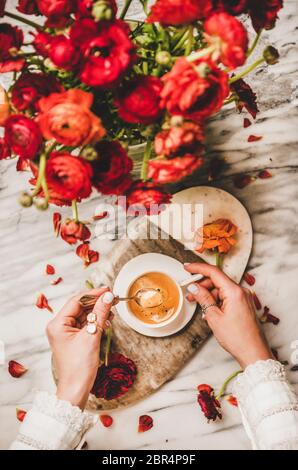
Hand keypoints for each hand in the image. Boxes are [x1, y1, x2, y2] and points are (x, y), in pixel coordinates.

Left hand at [46, 287, 113, 409]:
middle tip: (113, 299)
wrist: (76, 390)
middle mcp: (59, 326)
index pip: (77, 301)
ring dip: (98, 312)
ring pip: (84, 314)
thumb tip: (108, 297)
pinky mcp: (73, 338)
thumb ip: (100, 314)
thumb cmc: (79, 367)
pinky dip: (96, 321)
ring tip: (112, 311)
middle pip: (80, 306)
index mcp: (58, 324)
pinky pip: (85, 324)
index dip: (93, 294)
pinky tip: (106, 321)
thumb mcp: (92, 336)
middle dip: (97, 302)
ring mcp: (65, 332)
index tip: (108, 290)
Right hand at [184, 263, 273, 368]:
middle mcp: (241, 291)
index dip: (198, 268)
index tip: (187, 267)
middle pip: (217, 280)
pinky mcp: (243, 305)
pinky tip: (208, 310)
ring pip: (221, 289)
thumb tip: (194, 287)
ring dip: (208, 294)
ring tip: (197, 304)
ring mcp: (243, 298)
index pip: (213, 272)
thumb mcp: (214, 317)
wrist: (254, 353)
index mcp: (234, 291)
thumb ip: (203, 298)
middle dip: (201, 285)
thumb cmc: (238, 338)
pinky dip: (216, 301)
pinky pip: (227, 297)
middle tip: (189, 292)